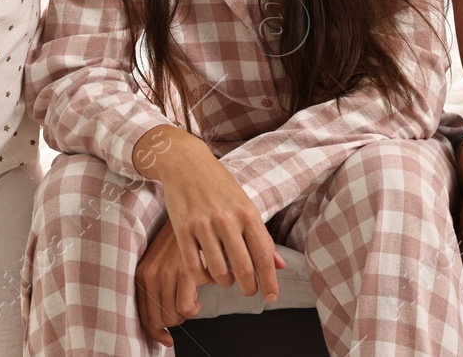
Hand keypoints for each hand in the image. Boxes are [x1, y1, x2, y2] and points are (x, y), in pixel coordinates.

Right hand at [136, 128, 284, 349]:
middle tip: (249, 292)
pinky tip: (207, 275)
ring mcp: (203, 225)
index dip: (270, 281)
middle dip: (249, 288)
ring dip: (225, 283)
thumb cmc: (220, 186)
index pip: (263, 255)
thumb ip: (262, 236)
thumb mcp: (246, 205)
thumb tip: (280, 265)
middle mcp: (227, 220)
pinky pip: (194, 268)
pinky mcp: (182, 230)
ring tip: (227, 279)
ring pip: (218, 272)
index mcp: (247, 213)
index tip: (272, 297)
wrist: (187, 163)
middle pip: (243, 269)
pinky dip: (203, 279)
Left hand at [137, 218, 208, 346]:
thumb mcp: (161, 261)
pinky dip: (195, 308)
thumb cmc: (180, 240)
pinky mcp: (186, 272)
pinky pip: (187, 309)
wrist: (194, 210)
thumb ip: (158, 289)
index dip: (156, 333)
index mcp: (142, 274)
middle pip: (159, 321)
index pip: (143, 318)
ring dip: (186, 313)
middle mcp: (151, 275)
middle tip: (186, 306)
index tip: (167, 339)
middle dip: (174, 321)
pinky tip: (200, 295)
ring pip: (174, 316)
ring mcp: (168, 273)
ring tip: (194, 297)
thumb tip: (162, 331)